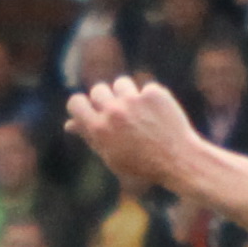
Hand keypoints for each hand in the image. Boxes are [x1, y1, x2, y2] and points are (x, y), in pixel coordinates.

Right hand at [63, 77, 201, 194]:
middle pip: (98, 89)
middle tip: (117, 113)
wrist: (177, 160)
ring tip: (136, 111)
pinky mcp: (154, 93)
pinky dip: (149, 100)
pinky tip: (157, 115)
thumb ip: (90, 136)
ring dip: (125, 94)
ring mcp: (134, 100)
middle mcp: (113, 112)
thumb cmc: (140, 163)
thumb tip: (69, 124)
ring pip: (121, 83)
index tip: (89, 110)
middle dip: (105, 99)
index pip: (76, 102)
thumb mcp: (109, 155)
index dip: (81, 105)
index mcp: (98, 129)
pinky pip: (145, 89)